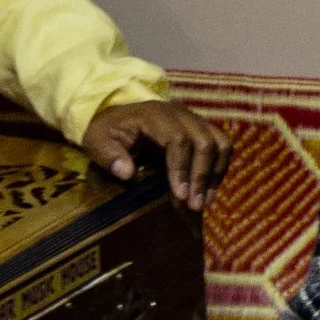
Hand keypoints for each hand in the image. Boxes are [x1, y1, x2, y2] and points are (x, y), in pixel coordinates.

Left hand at [83, 97, 228, 210]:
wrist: (118, 116)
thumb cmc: (108, 131)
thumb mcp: (97, 140)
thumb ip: (108, 155)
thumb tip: (128, 174)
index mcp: (155, 114)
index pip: (178, 139)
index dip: (181, 168)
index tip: (179, 196)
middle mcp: (180, 114)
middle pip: (204, 142)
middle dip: (201, 176)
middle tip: (194, 205)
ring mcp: (195, 120)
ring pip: (220, 143)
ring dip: (214, 174)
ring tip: (204, 202)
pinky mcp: (203, 129)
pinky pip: (222, 147)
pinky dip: (219, 169)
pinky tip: (208, 191)